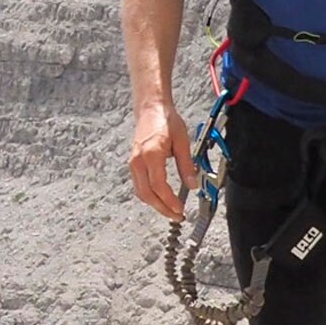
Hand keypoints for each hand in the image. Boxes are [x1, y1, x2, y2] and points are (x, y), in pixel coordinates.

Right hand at [129, 101, 193, 217]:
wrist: (151, 108)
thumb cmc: (166, 120)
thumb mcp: (182, 141)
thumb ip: (187, 165)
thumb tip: (192, 184)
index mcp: (152, 154)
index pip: (159, 186)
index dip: (169, 201)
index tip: (180, 209)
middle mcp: (139, 161)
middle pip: (147, 194)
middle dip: (162, 209)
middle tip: (176, 216)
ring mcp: (134, 163)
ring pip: (141, 192)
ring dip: (155, 204)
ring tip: (170, 210)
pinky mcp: (133, 163)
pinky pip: (139, 186)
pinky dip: (149, 196)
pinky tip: (161, 198)